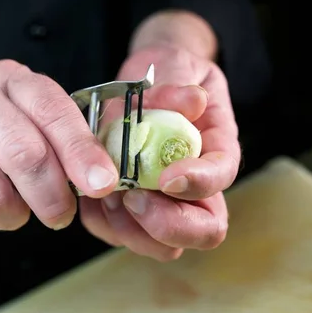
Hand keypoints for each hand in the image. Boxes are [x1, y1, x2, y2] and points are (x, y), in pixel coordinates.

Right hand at [0, 60, 118, 230]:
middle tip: (60, 216)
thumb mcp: (13, 103)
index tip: (102, 184)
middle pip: (25, 155)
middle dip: (52, 198)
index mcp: (12, 81)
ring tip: (15, 212)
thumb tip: (97, 175)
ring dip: (12, 216)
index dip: (81, 151)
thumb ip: (52, 130)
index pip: (54, 112)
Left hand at [80, 45, 239, 261]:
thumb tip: (194, 102)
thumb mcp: (177, 67)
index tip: (168, 177)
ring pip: (161, 246)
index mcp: (214, 149)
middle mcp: (196, 185)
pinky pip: (118, 232)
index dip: (200, 184)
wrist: (146, 80)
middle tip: (133, 198)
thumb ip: (179, 85)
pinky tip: (90, 193)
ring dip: (129, 227)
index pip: (222, 178)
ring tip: (107, 192)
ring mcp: (165, 202)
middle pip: (203, 231)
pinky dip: (101, 220)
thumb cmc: (168, 74)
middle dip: (167, 225)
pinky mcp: (131, 210)